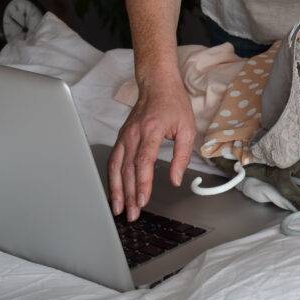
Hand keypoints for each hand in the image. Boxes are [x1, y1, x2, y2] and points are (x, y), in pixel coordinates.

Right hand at [108, 74, 194, 220]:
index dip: (141, 183)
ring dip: (116, 190)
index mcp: (151, 131)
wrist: (157, 85)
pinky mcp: (121, 138)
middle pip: (128, 169)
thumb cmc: (174, 105)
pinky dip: (112, 178)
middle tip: (132, 214)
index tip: (142, 200)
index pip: (143, 162)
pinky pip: (113, 160)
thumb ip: (182, 156)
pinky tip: (114, 191)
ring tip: (118, 209)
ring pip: (116, 167)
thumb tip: (175, 179)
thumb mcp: (187, 129)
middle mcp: (134, 134)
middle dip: (129, 194)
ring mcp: (124, 136)